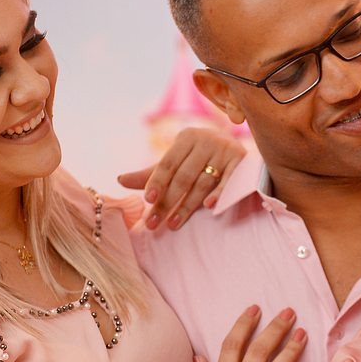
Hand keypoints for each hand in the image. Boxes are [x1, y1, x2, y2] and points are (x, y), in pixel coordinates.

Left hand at [116, 127, 245, 229]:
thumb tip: (120, 180)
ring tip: (172, 224)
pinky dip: (218, 193)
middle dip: (167, 202)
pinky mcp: (240, 161)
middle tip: (153, 223)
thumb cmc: (198, 157)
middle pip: (183, 177)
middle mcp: (205, 140)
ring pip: (202, 183)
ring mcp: (224, 150)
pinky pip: (228, 181)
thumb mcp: (176, 161)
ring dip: (187, 206)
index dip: (157, 182)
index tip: (148, 202)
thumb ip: (151, 173)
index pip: (167, 164)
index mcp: (186, 137)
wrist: (234, 145)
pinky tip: (207, 207)